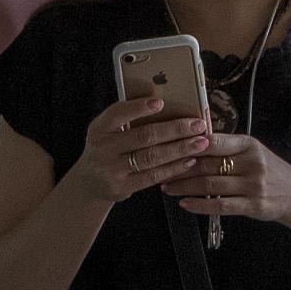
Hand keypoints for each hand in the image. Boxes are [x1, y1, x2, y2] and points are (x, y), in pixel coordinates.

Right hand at [63, 98, 208, 204]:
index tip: (160, 102)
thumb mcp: (109, 131)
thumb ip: (129, 117)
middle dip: (175, 130)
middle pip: (143, 136)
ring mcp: (111, 170)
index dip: (138, 108)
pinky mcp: (121, 187)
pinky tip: (190, 160)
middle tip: (198, 125)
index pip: (117, 114)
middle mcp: (102, 148)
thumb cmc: (108, 149)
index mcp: (99, 128)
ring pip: (151, 157)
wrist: (89, 183)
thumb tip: (165, 101)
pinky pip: (152, 176)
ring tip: (201, 143)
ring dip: (180, 149)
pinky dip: (173, 167)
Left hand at [164, 133, 290, 222]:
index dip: (190, 144)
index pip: (215, 141)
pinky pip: (221, 206)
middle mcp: (252, 163)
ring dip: (185, 187)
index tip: (169, 147)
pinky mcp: (253, 206)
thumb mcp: (253, 151)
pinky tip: (185, 204)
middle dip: (180, 168)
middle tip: (160, 169)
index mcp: (249, 145)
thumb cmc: (269, 170)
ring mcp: (253, 185)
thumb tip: (191, 143)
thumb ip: (227, 148)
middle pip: (208, 164)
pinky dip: (200, 205)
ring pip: (211, 185)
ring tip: (167, 187)